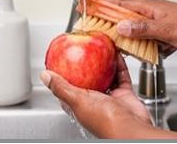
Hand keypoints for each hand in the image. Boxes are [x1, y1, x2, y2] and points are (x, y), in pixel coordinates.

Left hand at [40, 54, 176, 138]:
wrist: (131, 129)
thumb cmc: (104, 121)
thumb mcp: (77, 101)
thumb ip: (61, 88)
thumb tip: (44, 76)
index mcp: (79, 103)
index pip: (68, 85)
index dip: (65, 72)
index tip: (65, 57)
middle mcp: (93, 100)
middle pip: (89, 76)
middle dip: (88, 63)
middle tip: (86, 47)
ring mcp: (109, 96)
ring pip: (105, 74)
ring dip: (104, 62)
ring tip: (102, 47)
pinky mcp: (123, 94)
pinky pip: (120, 75)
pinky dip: (118, 64)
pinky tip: (116, 53)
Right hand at [86, 0, 176, 56]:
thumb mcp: (169, 29)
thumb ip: (144, 28)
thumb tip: (120, 27)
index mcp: (150, 8)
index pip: (120, 1)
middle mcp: (149, 13)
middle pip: (121, 11)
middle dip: (103, 10)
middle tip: (87, 10)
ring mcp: (154, 22)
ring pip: (129, 24)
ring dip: (116, 27)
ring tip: (103, 31)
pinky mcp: (159, 32)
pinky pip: (140, 35)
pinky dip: (133, 41)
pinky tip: (131, 48)